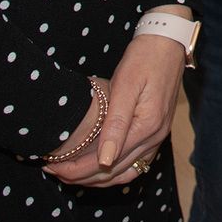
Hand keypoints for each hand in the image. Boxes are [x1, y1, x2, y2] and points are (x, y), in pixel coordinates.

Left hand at [42, 31, 185, 186]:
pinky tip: (98, 168)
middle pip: (115, 171)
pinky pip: (135, 163)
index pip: (108, 162)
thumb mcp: (126, 86)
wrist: (168, 43)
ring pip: (126, 172)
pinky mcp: (157, 132)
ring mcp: (158, 137)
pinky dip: (115, 171)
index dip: (78, 169)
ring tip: (71, 174)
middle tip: (54, 171)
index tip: (53, 168)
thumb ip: (116, 124)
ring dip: (98, 179)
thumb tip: (104, 160)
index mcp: (147, 127)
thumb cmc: (144, 58)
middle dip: (83, 176)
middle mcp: (156, 137)